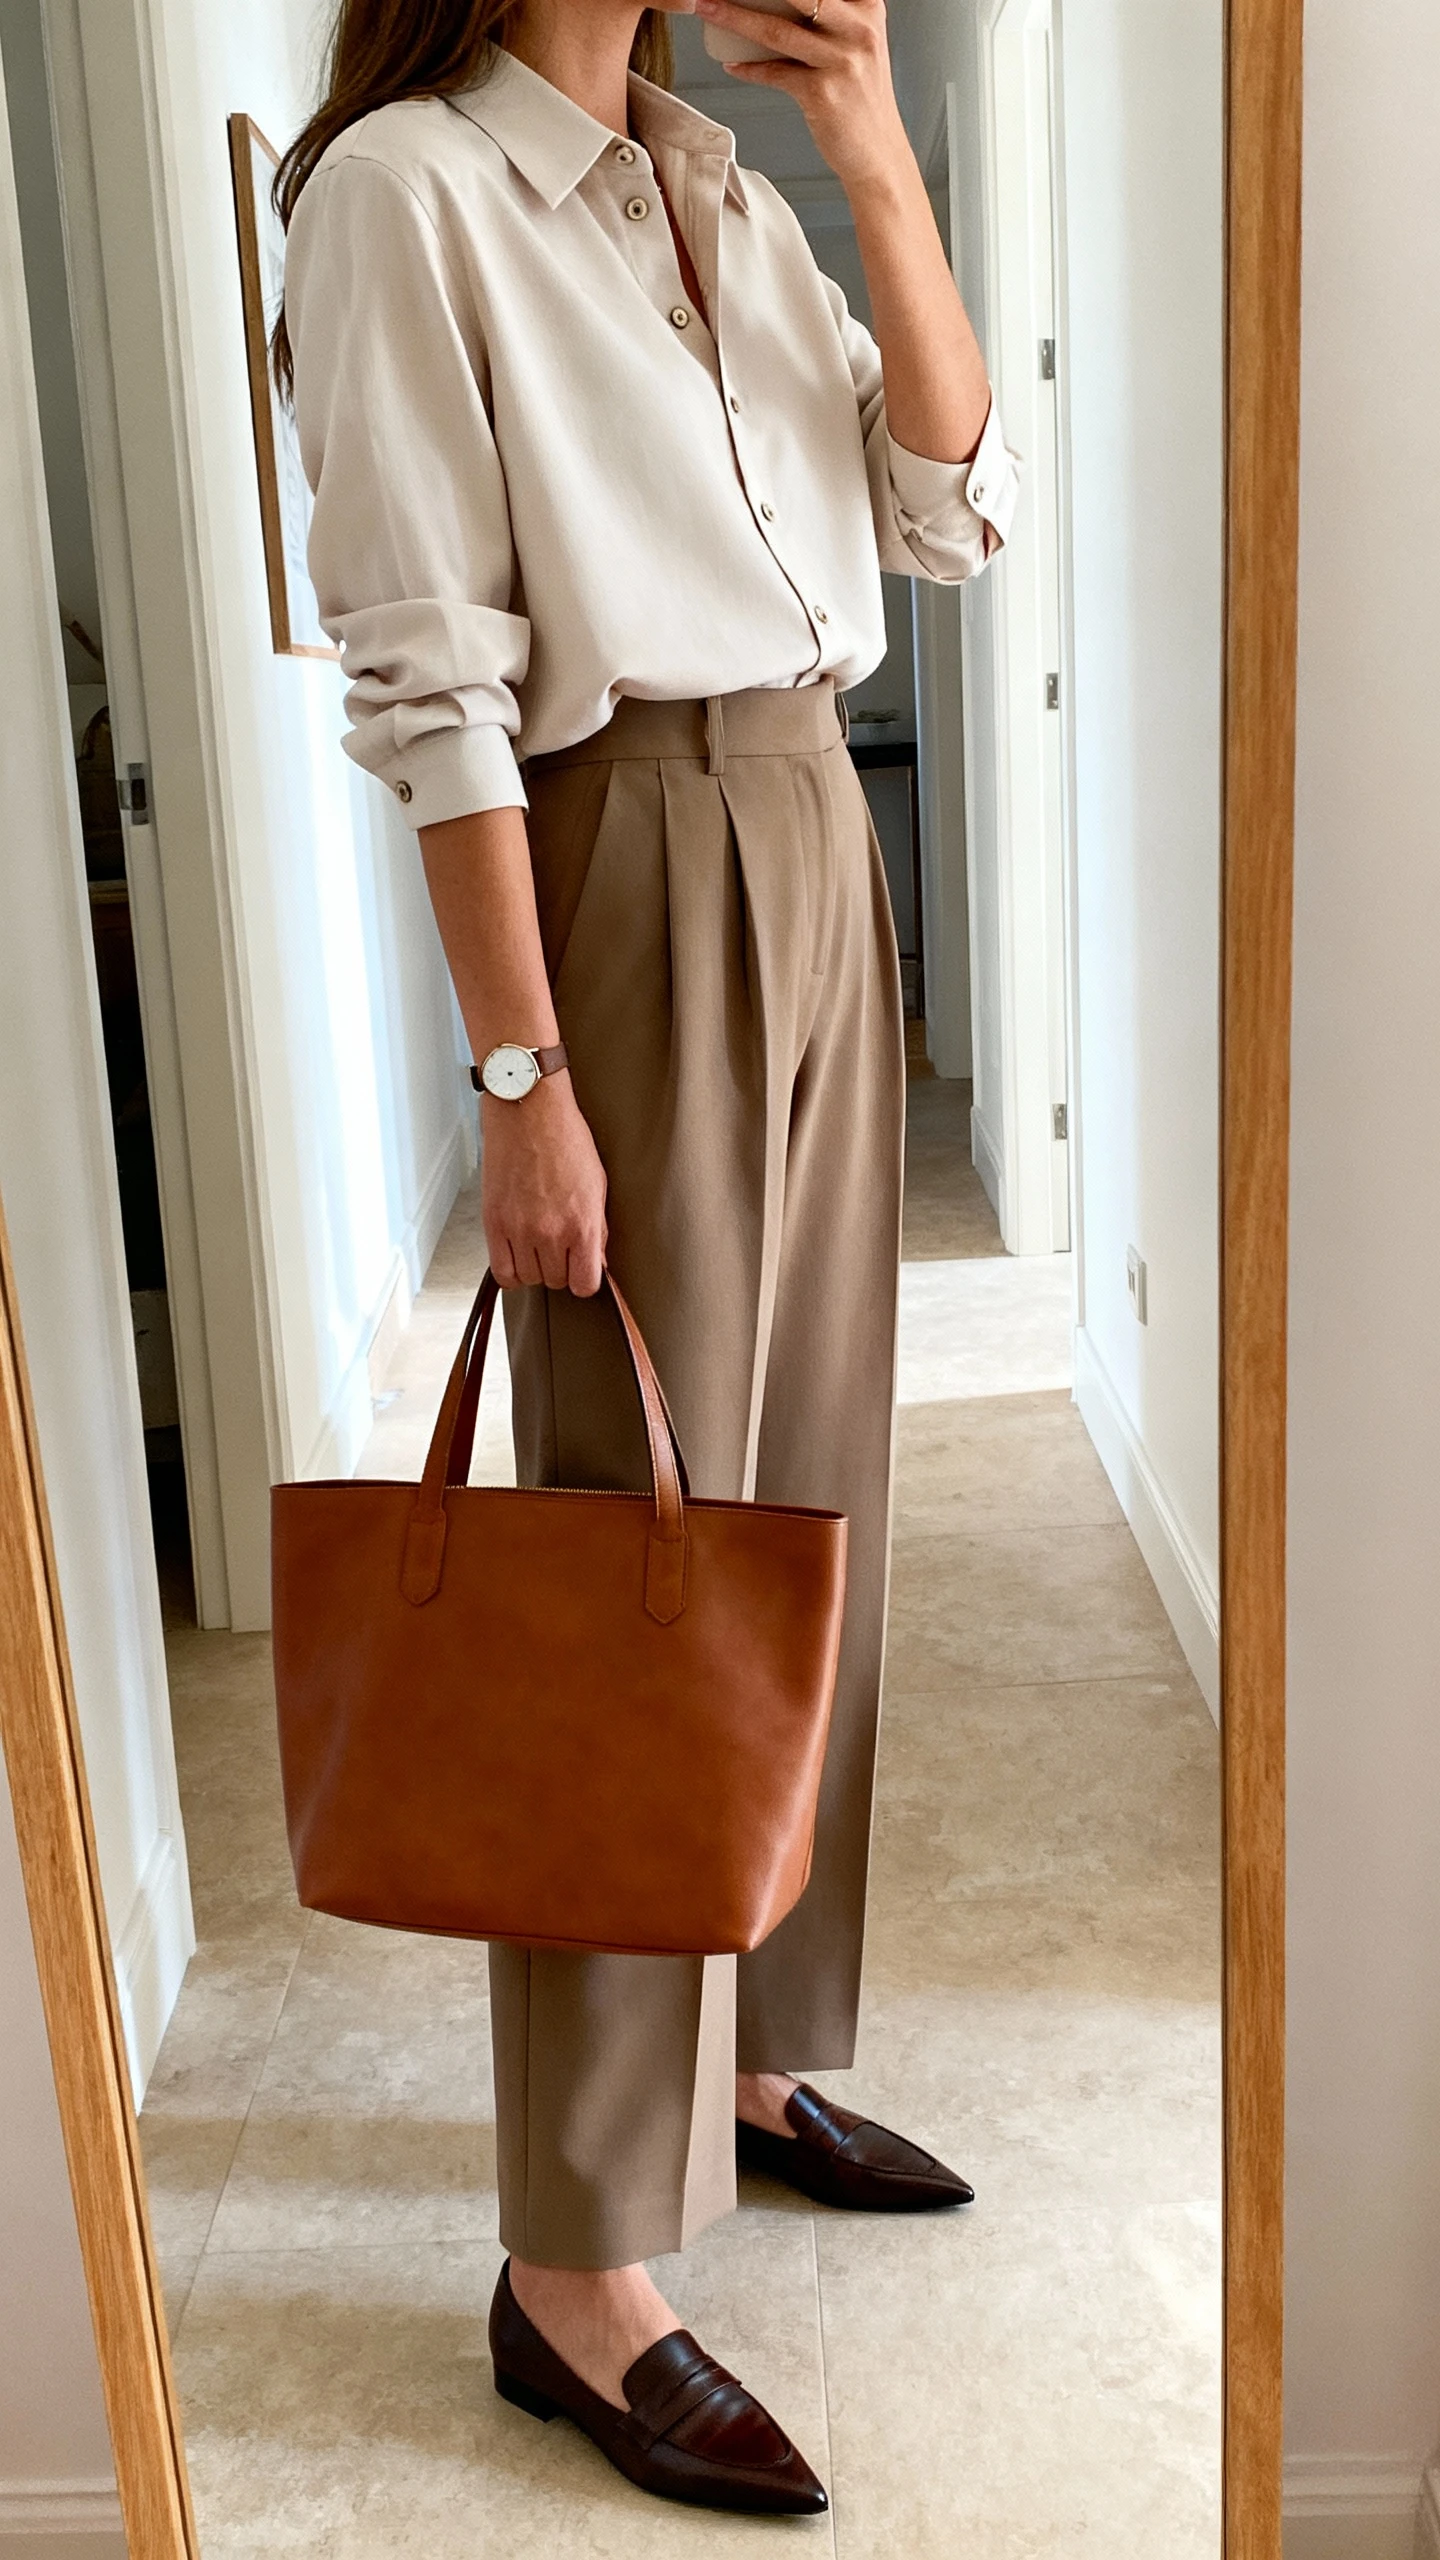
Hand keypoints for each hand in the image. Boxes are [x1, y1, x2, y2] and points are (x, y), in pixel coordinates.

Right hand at [482, 1074, 608, 1295]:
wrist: (529, 1112)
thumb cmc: (565, 1139)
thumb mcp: (597, 1185)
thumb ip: (597, 1229)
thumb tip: (597, 1260)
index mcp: (582, 1225)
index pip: (585, 1284)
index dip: (584, 1279)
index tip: (581, 1269)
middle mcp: (551, 1233)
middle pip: (555, 1282)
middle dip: (559, 1268)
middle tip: (558, 1246)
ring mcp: (519, 1230)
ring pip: (528, 1278)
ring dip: (534, 1267)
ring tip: (536, 1243)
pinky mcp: (494, 1223)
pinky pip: (501, 1271)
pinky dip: (510, 1269)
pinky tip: (516, 1253)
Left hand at [694, 0, 909, 192]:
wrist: (878, 152)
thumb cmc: (860, 97)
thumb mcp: (857, 43)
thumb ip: (831, 16)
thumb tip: (777, 3)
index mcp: (867, 7)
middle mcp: (859, 29)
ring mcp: (841, 61)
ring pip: (777, 30)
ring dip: (734, 17)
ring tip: (709, 8)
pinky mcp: (823, 94)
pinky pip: (775, 73)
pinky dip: (749, 69)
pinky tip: (732, 64)